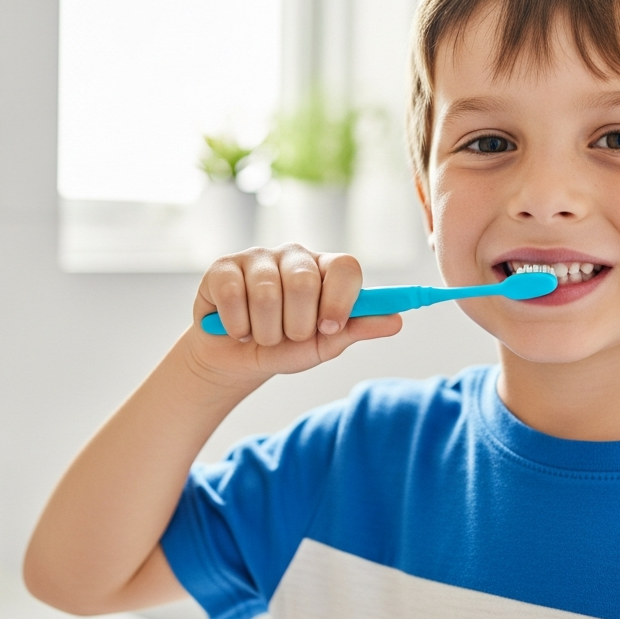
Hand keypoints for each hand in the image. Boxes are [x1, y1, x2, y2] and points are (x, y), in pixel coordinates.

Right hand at [183, 244, 402, 388]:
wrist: (236, 361)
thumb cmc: (285, 347)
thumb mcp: (324, 344)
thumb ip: (357, 329)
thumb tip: (396, 321)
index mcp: (324, 270)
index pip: (345, 266)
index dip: (339, 299)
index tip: (329, 328)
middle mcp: (293, 256)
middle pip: (304, 280)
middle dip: (297, 325)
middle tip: (289, 336)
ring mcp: (257, 258)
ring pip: (267, 292)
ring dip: (266, 331)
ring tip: (262, 336)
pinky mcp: (223, 267)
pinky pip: (234, 294)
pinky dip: (238, 325)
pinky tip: (238, 329)